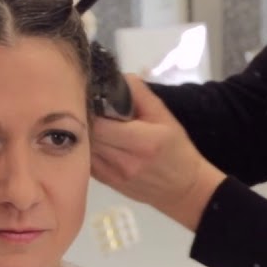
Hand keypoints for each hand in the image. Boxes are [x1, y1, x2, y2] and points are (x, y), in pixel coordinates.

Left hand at [91, 75, 226, 231]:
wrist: (184, 188)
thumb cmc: (176, 149)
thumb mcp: (164, 115)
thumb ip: (138, 93)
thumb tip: (113, 78)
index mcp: (142, 142)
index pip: (99, 124)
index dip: (90, 108)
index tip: (91, 97)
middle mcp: (124, 161)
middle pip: (88, 135)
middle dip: (85, 118)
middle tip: (88, 106)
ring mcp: (112, 175)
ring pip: (82, 149)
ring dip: (83, 133)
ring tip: (91, 122)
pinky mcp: (106, 183)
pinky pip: (86, 160)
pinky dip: (86, 147)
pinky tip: (95, 140)